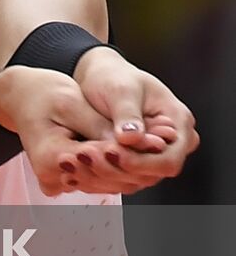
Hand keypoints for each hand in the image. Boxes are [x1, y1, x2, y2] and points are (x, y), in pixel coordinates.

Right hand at [0, 65, 154, 196]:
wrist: (21, 97)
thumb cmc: (42, 93)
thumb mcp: (71, 102)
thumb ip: (100, 126)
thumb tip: (133, 141)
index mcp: (50, 159)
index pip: (101, 162)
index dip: (133, 151)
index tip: (158, 137)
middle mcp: (54, 178)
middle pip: (108, 179)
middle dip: (139, 159)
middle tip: (164, 140)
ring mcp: (61, 182)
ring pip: (110, 182)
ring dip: (136, 165)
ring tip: (158, 142)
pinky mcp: (70, 179)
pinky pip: (104, 179)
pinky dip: (124, 165)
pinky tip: (142, 149)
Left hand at [69, 46, 199, 192]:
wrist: (98, 76)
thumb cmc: (114, 75)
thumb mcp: (121, 89)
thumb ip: (128, 114)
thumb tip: (132, 138)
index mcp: (178, 121)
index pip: (169, 159)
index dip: (141, 162)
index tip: (112, 154)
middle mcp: (170, 143)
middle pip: (152, 174)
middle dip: (117, 169)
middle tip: (85, 156)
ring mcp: (153, 154)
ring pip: (134, 180)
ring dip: (103, 174)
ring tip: (77, 159)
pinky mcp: (134, 161)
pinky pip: (120, 177)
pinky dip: (98, 174)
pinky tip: (77, 167)